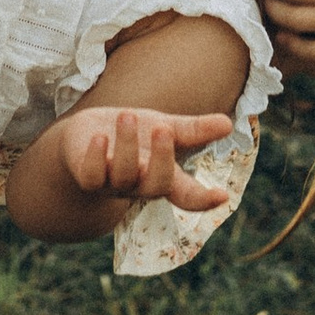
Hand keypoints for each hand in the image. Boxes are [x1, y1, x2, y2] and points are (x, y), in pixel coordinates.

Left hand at [48, 102, 233, 212]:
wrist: (85, 137)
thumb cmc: (133, 136)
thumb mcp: (164, 128)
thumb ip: (193, 130)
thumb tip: (229, 124)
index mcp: (163, 175)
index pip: (187, 194)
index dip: (204, 198)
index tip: (222, 196)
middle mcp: (140, 184)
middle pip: (156, 184)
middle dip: (162, 158)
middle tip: (164, 129)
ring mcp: (113, 184)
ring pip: (123, 175)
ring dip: (127, 145)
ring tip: (129, 115)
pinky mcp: (87, 177)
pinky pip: (92, 176)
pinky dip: (96, 157)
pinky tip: (99, 137)